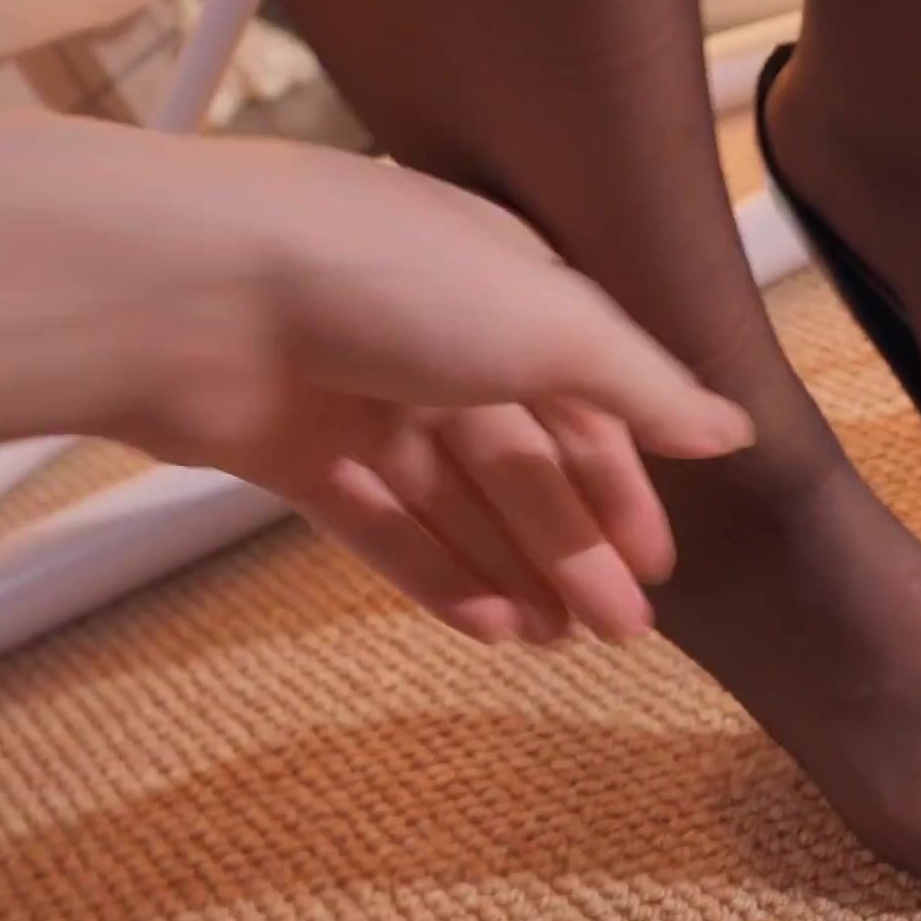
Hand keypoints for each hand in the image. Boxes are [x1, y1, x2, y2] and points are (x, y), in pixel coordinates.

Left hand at [0, 108, 755, 643]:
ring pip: (456, 503)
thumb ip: (645, 387)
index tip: (659, 561)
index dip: (626, 484)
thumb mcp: (553, 324)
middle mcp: (437, 339)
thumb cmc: (382, 277)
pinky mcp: (294, 452)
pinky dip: (434, 575)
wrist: (187, 290)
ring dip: (513, 572)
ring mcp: (360, 397)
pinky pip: (380, 526)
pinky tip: (487, 627)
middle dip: (577, 546)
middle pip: (524, 463)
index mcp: (505, 288)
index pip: (587, 401)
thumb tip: (733, 429)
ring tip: (560, 643)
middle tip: (624, 630)